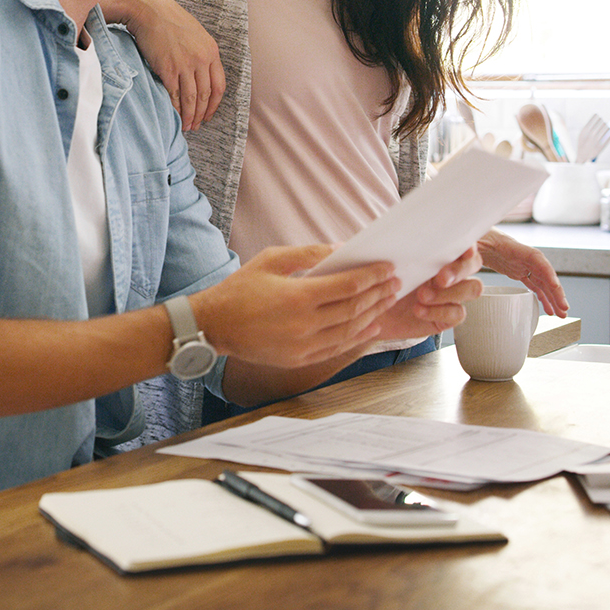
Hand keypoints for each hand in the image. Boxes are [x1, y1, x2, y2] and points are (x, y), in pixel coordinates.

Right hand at [104, 0, 224, 130]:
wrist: (147, 10)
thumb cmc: (168, 19)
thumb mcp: (195, 33)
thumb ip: (201, 53)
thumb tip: (200, 74)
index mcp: (211, 51)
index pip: (219, 86)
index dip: (214, 104)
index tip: (208, 114)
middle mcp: (201, 59)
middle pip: (206, 95)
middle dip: (202, 114)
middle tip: (197, 125)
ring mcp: (185, 64)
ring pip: (191, 98)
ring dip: (189, 115)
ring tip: (186, 126)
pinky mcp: (168, 68)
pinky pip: (175, 94)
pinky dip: (175, 108)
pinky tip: (174, 115)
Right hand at [191, 245, 400, 367]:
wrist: (215, 326)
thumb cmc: (241, 288)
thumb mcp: (272, 259)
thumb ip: (309, 254)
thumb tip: (342, 250)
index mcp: (298, 296)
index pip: (347, 286)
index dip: (371, 276)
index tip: (387, 267)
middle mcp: (304, 324)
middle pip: (354, 308)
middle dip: (378, 293)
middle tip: (395, 282)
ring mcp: (303, 346)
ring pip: (350, 330)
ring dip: (373, 314)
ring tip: (388, 300)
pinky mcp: (300, 359)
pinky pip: (337, 348)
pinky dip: (358, 337)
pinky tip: (370, 326)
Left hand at [372, 245, 484, 340]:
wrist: (372, 310)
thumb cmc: (382, 280)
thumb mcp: (385, 260)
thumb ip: (398, 245)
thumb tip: (397, 225)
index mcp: (439, 253)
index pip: (463, 243)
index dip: (469, 245)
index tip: (465, 250)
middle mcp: (451, 271)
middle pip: (474, 264)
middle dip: (460, 270)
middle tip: (440, 278)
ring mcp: (452, 294)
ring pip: (473, 288)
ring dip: (450, 292)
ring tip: (423, 296)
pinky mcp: (448, 315)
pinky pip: (458, 313)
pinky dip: (438, 311)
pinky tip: (418, 310)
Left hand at [477, 230, 567, 316]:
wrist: (471, 234)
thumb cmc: (473, 235)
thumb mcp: (471, 240)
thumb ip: (470, 246)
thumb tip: (468, 251)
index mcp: (512, 247)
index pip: (537, 259)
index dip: (548, 273)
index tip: (556, 287)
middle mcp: (521, 255)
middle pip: (545, 273)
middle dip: (556, 291)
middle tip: (564, 309)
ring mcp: (520, 263)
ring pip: (542, 281)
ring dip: (553, 298)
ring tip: (560, 314)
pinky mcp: (516, 270)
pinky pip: (533, 284)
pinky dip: (542, 296)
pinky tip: (548, 309)